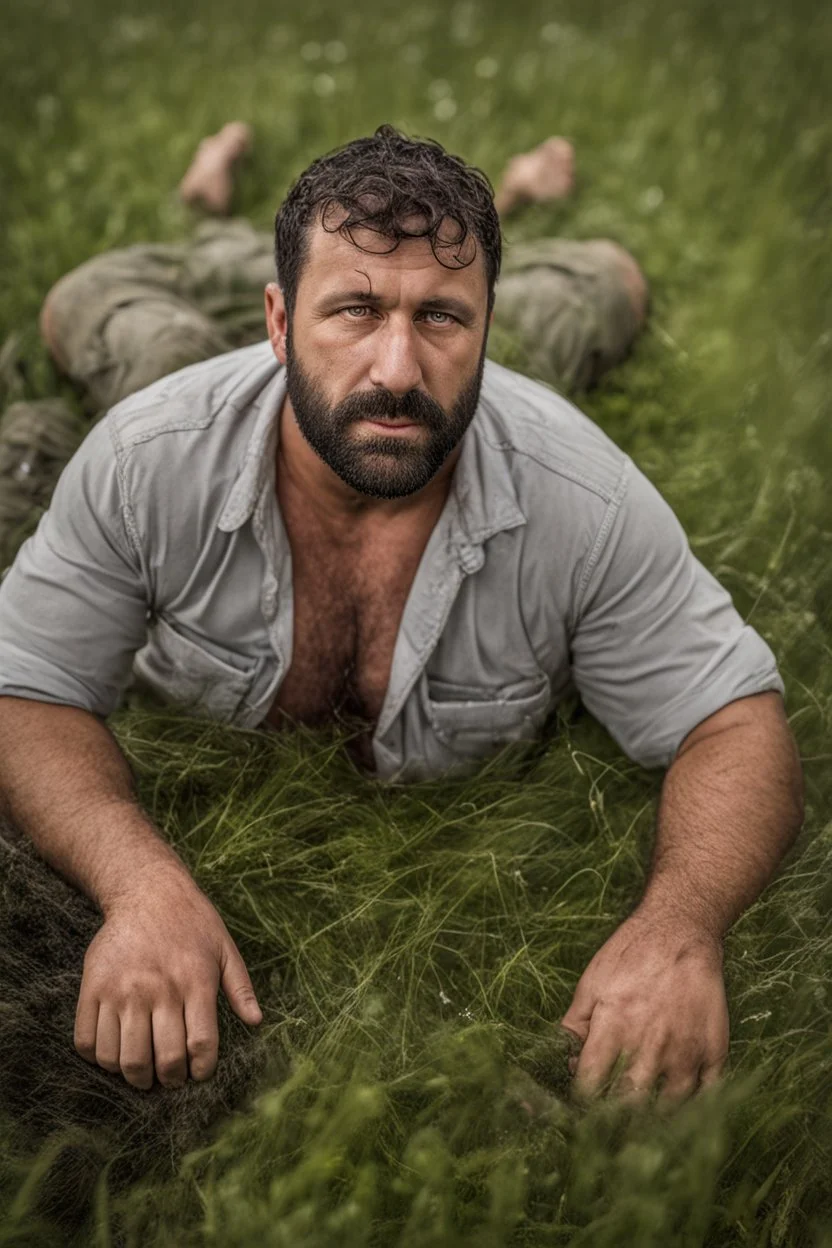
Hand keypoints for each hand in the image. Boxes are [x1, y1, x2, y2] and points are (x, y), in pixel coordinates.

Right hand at [74, 870, 261, 1090]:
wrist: (146, 891)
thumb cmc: (192, 922)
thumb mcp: (224, 948)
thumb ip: (241, 987)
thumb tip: (256, 1021)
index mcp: (195, 982)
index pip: (200, 1046)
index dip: (200, 1071)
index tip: (198, 1074)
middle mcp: (158, 989)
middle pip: (162, 1061)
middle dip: (169, 1080)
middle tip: (170, 1079)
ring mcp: (121, 990)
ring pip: (122, 1059)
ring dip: (133, 1076)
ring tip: (142, 1071)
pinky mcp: (93, 987)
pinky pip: (87, 1042)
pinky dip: (99, 1059)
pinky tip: (113, 1052)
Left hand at [559, 910, 728, 1106]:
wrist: (681, 929)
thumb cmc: (631, 953)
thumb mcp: (592, 983)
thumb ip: (575, 1025)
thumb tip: (565, 1064)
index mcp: (613, 1026)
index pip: (590, 1085)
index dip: (583, 1102)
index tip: (583, 1108)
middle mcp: (649, 1043)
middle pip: (628, 1104)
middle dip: (615, 1120)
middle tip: (610, 1127)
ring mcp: (685, 1049)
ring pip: (667, 1108)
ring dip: (653, 1120)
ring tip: (642, 1123)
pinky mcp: (714, 1049)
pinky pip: (707, 1095)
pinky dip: (694, 1109)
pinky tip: (680, 1110)